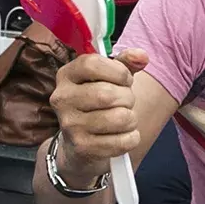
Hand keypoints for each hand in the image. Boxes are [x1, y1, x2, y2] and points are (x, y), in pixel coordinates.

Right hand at [49, 51, 148, 179]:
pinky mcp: (83, 148)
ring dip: (131, 119)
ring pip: (119, 118)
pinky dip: (131, 138)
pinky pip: (123, 141)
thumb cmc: (98, 104)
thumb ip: (125, 64)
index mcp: (66, 76)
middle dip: (128, 98)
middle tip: (126, 103)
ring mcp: (70, 125)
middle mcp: (62, 99)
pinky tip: (122, 136)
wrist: (81, 145)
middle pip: (108, 93)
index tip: (125, 80)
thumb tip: (142, 56)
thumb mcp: (108, 79)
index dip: (118, 71)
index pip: (92, 64)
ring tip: (124, 119)